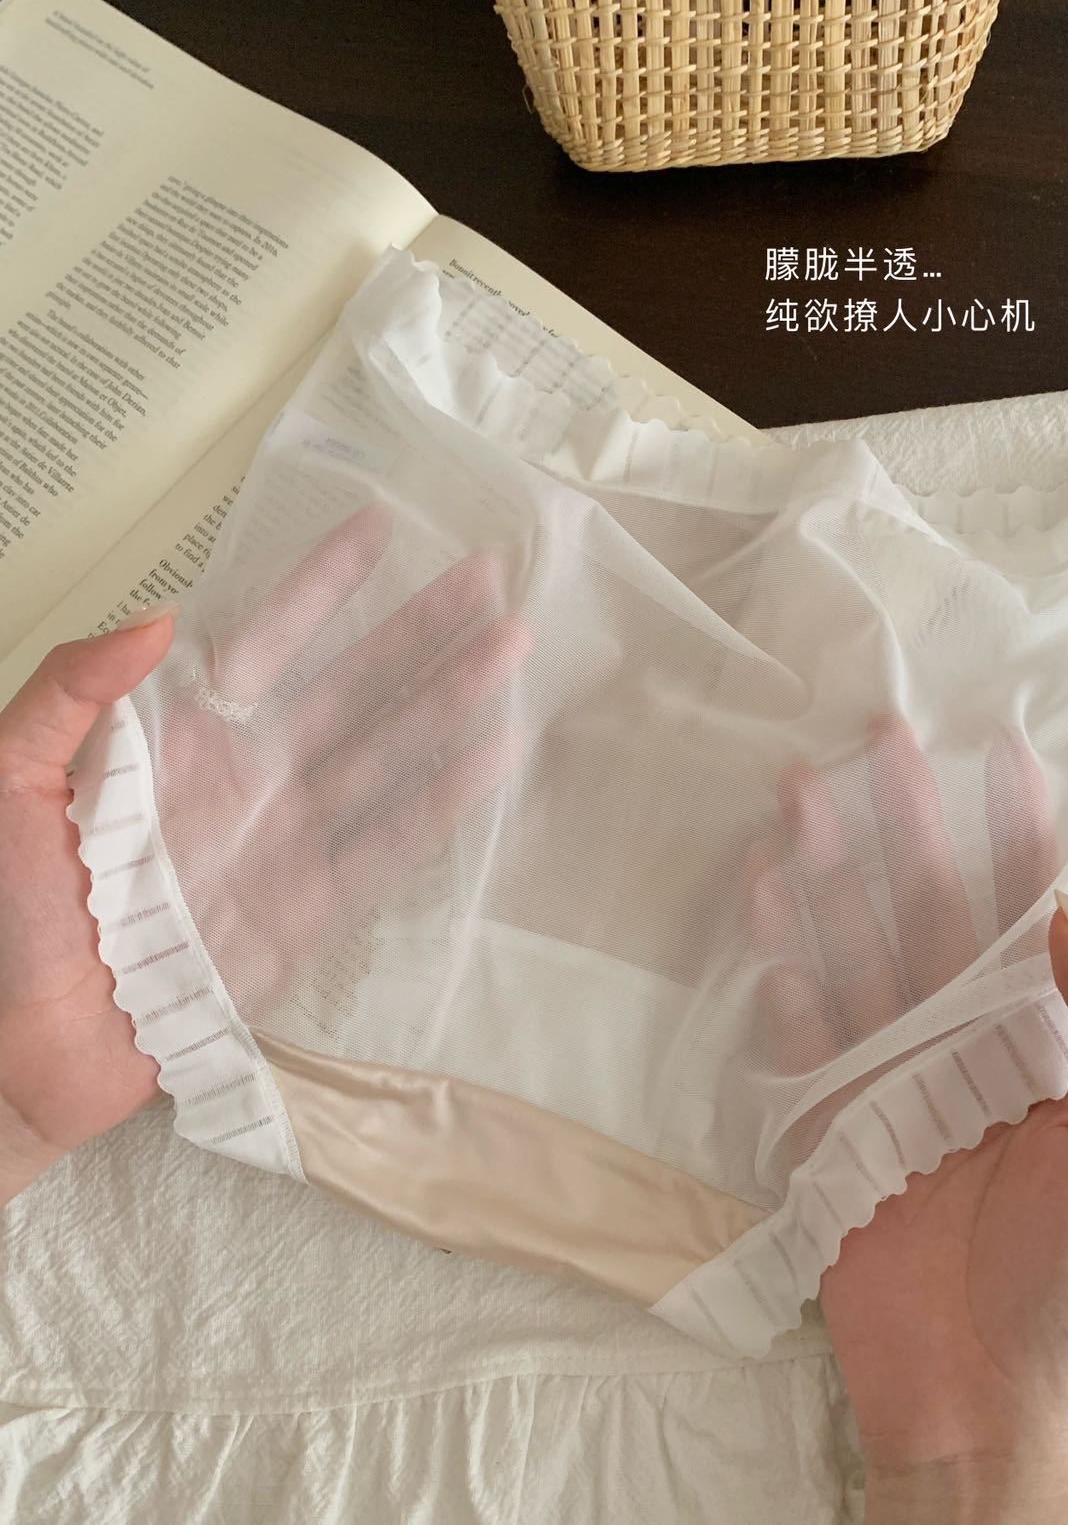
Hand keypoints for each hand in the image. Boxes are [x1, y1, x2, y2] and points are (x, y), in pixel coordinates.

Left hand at [0, 509, 527, 1202]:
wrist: (31, 1043)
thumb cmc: (11, 911)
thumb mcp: (8, 780)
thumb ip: (67, 692)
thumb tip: (159, 619)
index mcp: (181, 738)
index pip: (266, 641)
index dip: (321, 585)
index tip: (377, 529)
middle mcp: (250, 778)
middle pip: (353, 687)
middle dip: (420, 631)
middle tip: (485, 575)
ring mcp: (289, 842)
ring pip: (388, 753)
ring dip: (451, 699)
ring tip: (511, 649)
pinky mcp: (313, 912)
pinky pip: (389, 846)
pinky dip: (443, 802)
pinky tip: (493, 755)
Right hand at [748, 719, 1067, 1523]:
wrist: (990, 1410)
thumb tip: (1065, 913)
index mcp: (1043, 1047)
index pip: (1027, 916)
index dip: (1017, 837)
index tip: (1003, 754)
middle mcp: (963, 1049)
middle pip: (926, 914)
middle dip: (904, 828)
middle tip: (876, 742)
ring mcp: (890, 1084)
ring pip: (854, 952)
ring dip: (828, 876)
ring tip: (798, 800)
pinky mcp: (827, 1128)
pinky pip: (798, 1033)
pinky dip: (779, 967)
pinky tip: (765, 903)